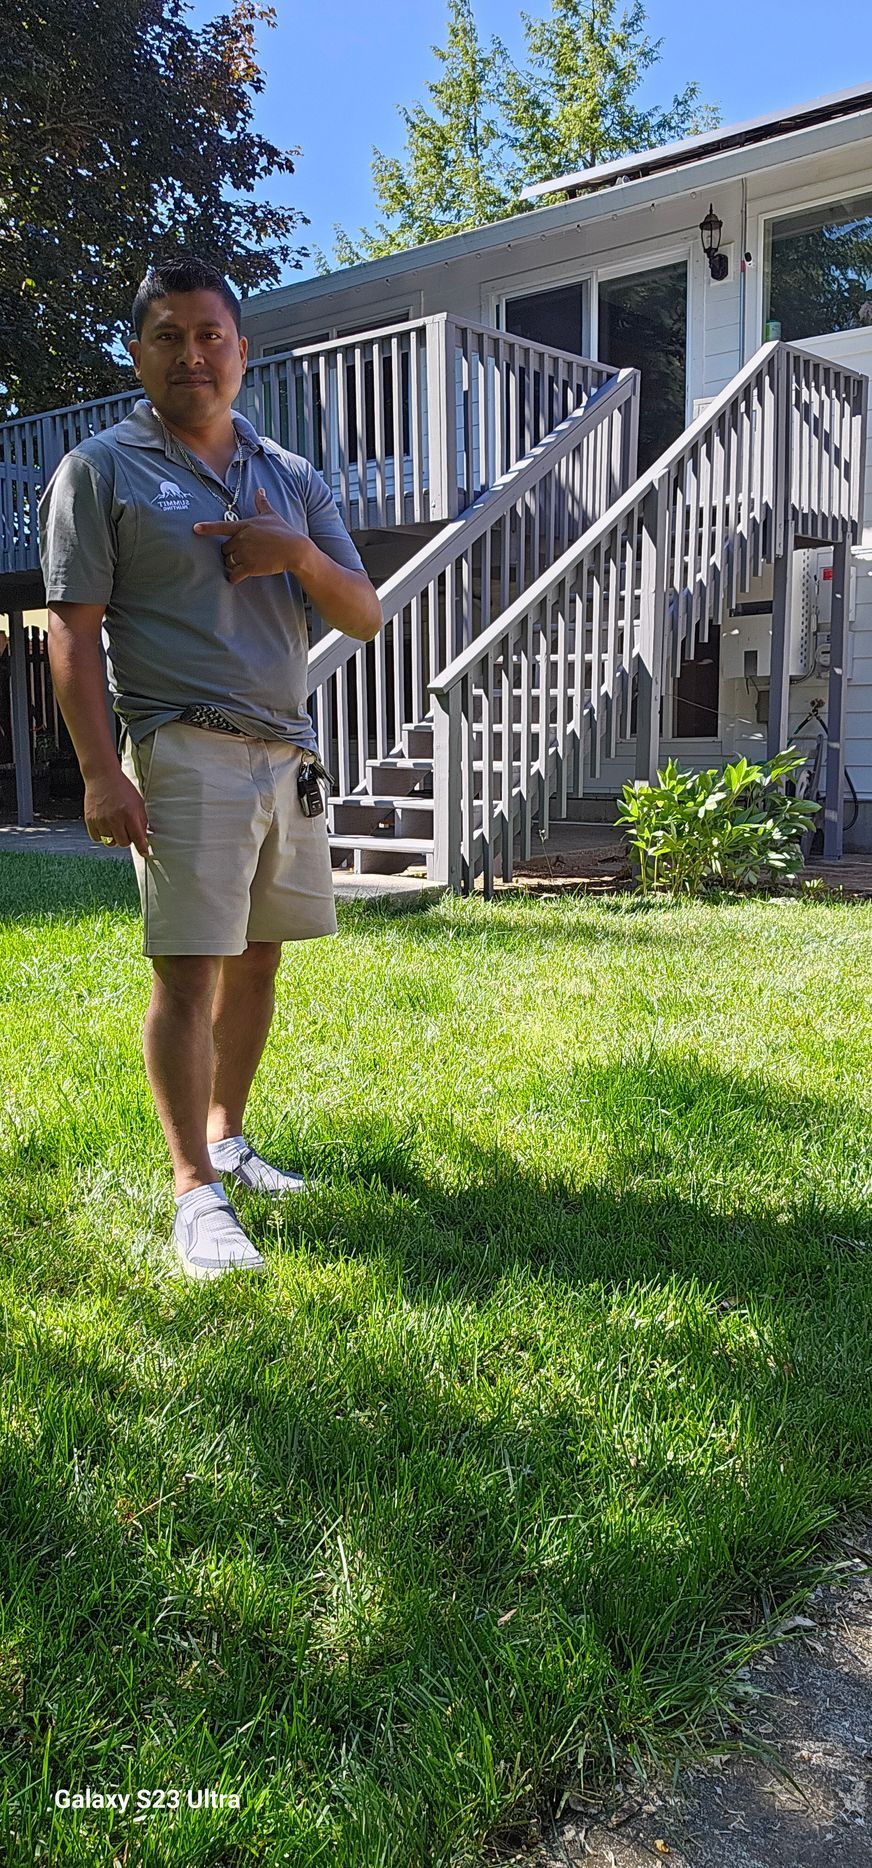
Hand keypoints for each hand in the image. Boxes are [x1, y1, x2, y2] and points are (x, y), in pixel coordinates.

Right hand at [84, 769, 151, 856]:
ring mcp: (101, 820)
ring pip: (110, 842)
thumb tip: (144, 837)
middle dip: (128, 839)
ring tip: (115, 825)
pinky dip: (102, 835)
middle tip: (127, 830)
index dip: (142, 848)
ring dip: (114, 837)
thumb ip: (142, 821)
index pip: (138, 838)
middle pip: (124, 843)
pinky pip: (97, 838)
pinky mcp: (90, 820)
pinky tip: (105, 826)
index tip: (144, 852)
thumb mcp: (138, 802)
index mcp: (129, 814)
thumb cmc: (122, 788)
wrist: (102, 776)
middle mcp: (115, 819)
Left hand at [192, 487, 306, 583]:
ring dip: (232, 565)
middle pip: (224, 549)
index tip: (195, 528)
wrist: (295, 550)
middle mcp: (242, 539)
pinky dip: (233, 578)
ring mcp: (245, 553)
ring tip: (244, 565)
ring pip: (228, 562)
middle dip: (230, 553)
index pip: (221, 526)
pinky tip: (235, 579)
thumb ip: (262, 503)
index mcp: (244, 526)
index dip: (207, 528)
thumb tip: (260, 490)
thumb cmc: (284, 531)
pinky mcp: (250, 567)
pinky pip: (234, 575)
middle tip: (242, 555)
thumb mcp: (272, 515)